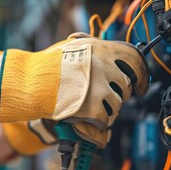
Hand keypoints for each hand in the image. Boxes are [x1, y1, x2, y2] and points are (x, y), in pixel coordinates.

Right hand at [0, 33, 148, 130]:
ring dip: (108, 109)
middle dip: (118, 94)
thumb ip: (94, 49)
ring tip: (91, 107)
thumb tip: (114, 56)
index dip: (141, 75)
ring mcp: (98, 88)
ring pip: (117, 105)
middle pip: (125, 86)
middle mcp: (103, 67)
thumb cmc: (46, 66)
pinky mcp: (92, 108)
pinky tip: (88, 118)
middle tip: (105, 98)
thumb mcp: (72, 47)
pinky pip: (106, 119)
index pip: (135, 61)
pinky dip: (99, 122)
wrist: (29, 83)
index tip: (140, 86)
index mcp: (100, 49)